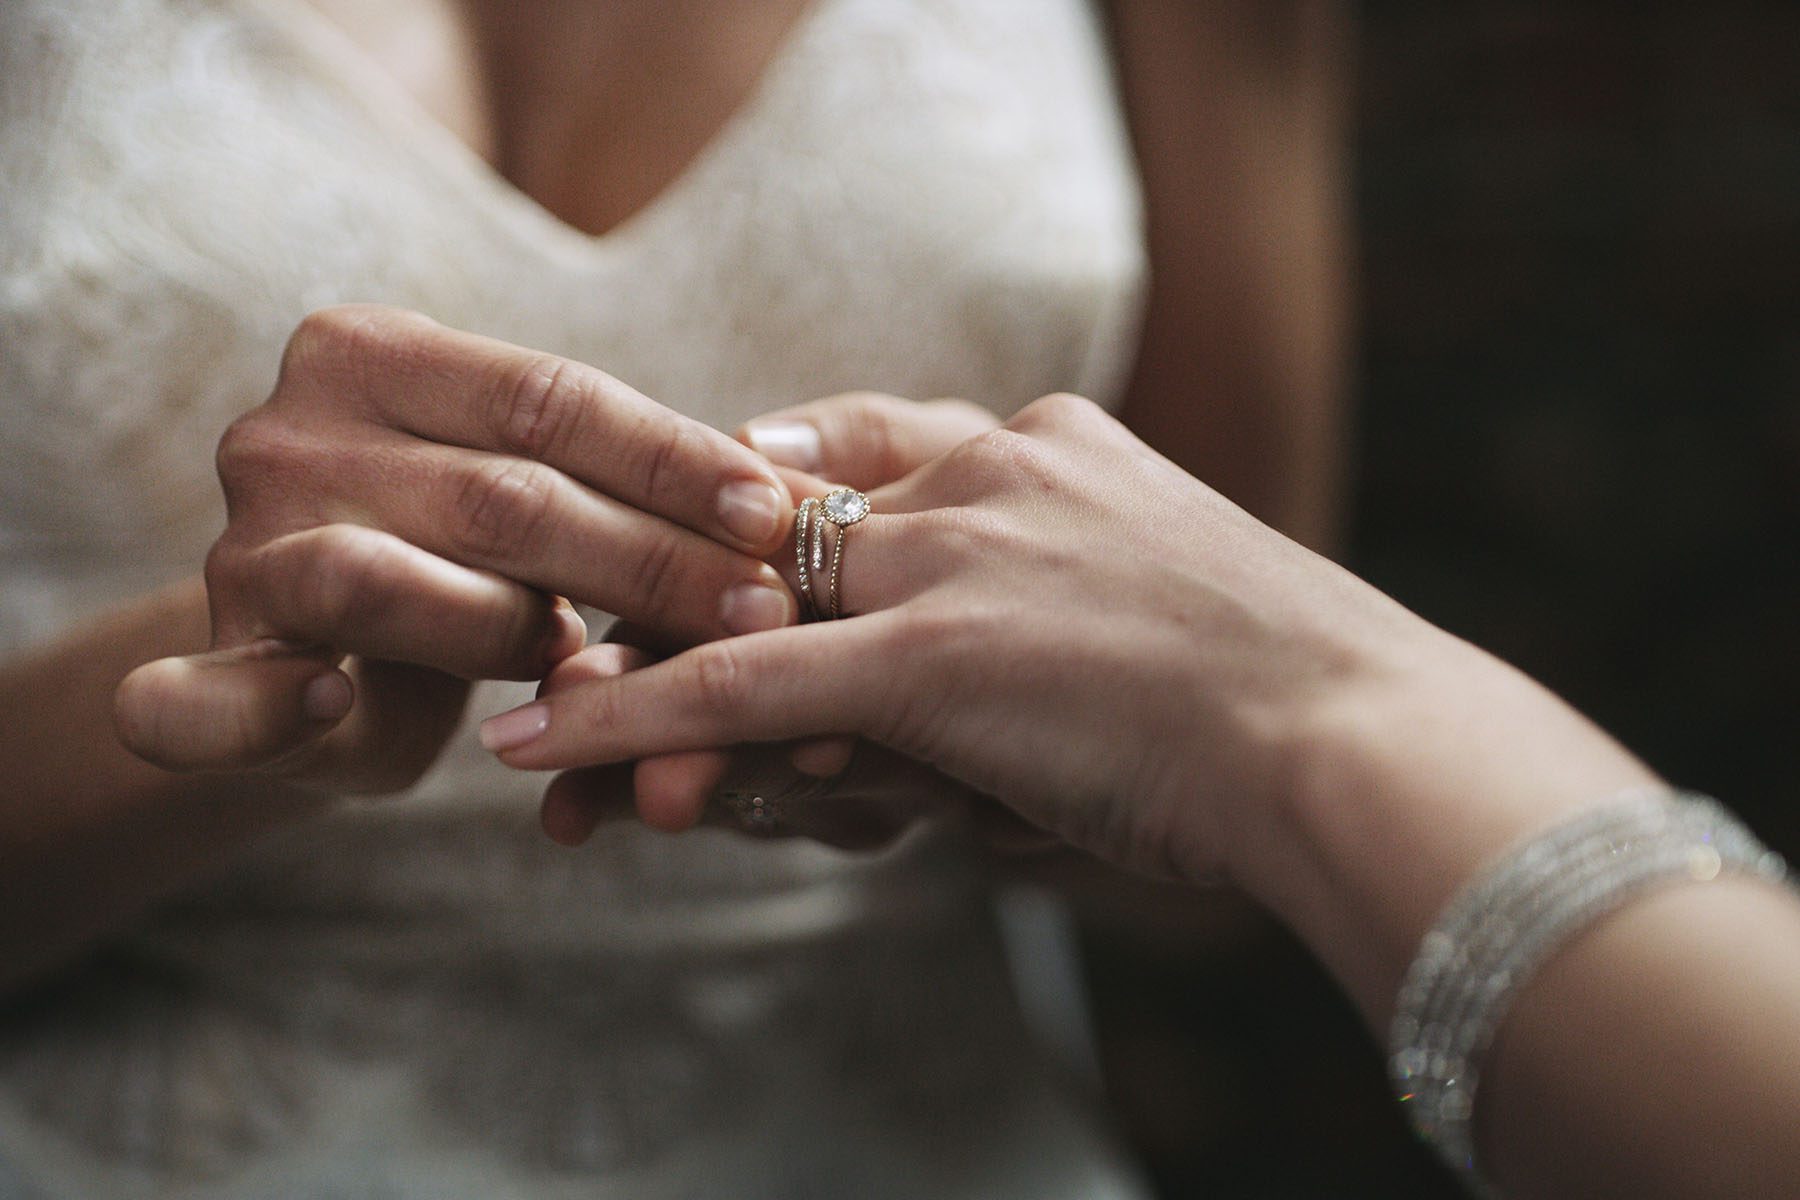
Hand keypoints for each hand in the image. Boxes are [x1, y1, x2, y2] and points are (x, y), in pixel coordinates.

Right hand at [115, 306, 797, 792]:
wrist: (323, 660)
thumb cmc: (469, 564)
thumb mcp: (543, 501)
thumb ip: (627, 492)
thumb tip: (809, 506)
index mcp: (378, 354)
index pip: (551, 397)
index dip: (675, 459)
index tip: (783, 513)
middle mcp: (291, 425)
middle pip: (500, 491)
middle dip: (649, 560)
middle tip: (768, 613)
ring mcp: (239, 538)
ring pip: (396, 583)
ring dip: (529, 640)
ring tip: (646, 684)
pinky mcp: (210, 654)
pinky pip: (216, 695)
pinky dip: (271, 710)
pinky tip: (341, 708)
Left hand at [481, 392, 1419, 881]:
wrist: (1356, 738)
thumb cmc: (1288, 698)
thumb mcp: (1174, 606)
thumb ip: (1071, 602)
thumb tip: (1004, 682)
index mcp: (1050, 439)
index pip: (864, 446)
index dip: (770, 488)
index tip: (710, 517)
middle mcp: (985, 473)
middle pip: (783, 523)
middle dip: (682, 593)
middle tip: (585, 636)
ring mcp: (952, 557)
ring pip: (750, 606)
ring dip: (644, 669)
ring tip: (546, 722)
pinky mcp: (927, 658)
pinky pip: (745, 685)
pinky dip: (638, 716)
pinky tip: (545, 743)